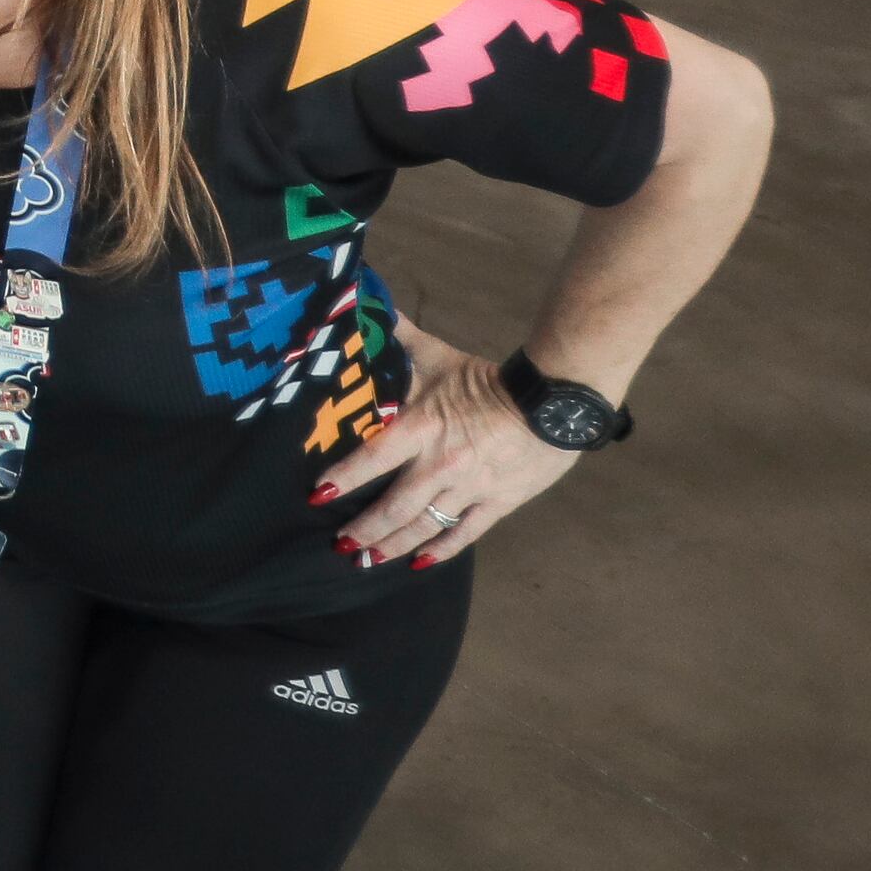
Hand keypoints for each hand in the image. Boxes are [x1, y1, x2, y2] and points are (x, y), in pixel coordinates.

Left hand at [318, 317, 581, 566]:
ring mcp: (469, 489)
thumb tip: (366, 307)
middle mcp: (439, 465)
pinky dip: (439, 551)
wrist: (552, 403)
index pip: (370, 459)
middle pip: (393, 506)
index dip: (344, 478)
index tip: (318, 495)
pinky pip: (464, 534)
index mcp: (420, 429)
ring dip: (393, 545)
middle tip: (340, 545)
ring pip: (423, 526)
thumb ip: (397, 338)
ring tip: (368, 560)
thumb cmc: (487, 381)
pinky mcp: (498, 503)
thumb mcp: (437, 356)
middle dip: (364, 529)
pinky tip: (418, 563)